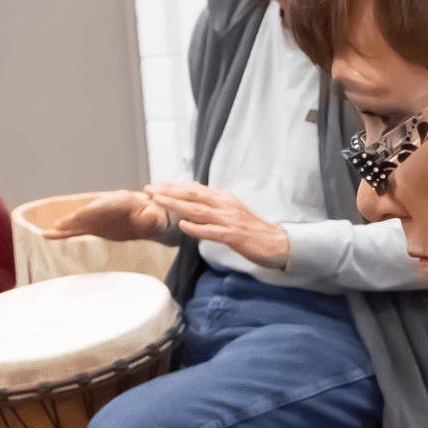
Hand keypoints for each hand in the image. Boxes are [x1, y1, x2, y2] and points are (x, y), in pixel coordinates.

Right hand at [42, 190, 169, 243]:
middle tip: (65, 222)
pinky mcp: (92, 229)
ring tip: (53, 228)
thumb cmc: (154, 216)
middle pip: (90, 212)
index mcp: (121, 202)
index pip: (105, 205)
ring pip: (79, 222)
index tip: (81, 214)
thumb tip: (152, 216)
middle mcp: (106, 208)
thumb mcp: (157, 217)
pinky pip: (76, 232)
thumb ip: (152, 217)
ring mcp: (97, 219)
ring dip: (67, 225)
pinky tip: (46, 235)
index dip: (93, 209)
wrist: (149, 217)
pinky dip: (62, 234)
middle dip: (78, 217)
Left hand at [146, 181, 288, 269]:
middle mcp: (225, 205)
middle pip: (192, 195)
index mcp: (223, 198)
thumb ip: (212, 205)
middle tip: (150, 188)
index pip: (194, 189)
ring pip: (198, 210)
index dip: (173, 186)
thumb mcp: (232, 211)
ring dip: (176, 204)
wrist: (277, 243)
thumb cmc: (253, 230)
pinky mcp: (233, 235)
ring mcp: (229, 219)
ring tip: (158, 200)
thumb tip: (193, 198)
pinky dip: (196, 228)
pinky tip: (182, 225)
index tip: (155, 185)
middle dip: (169, 191)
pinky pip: (211, 231)